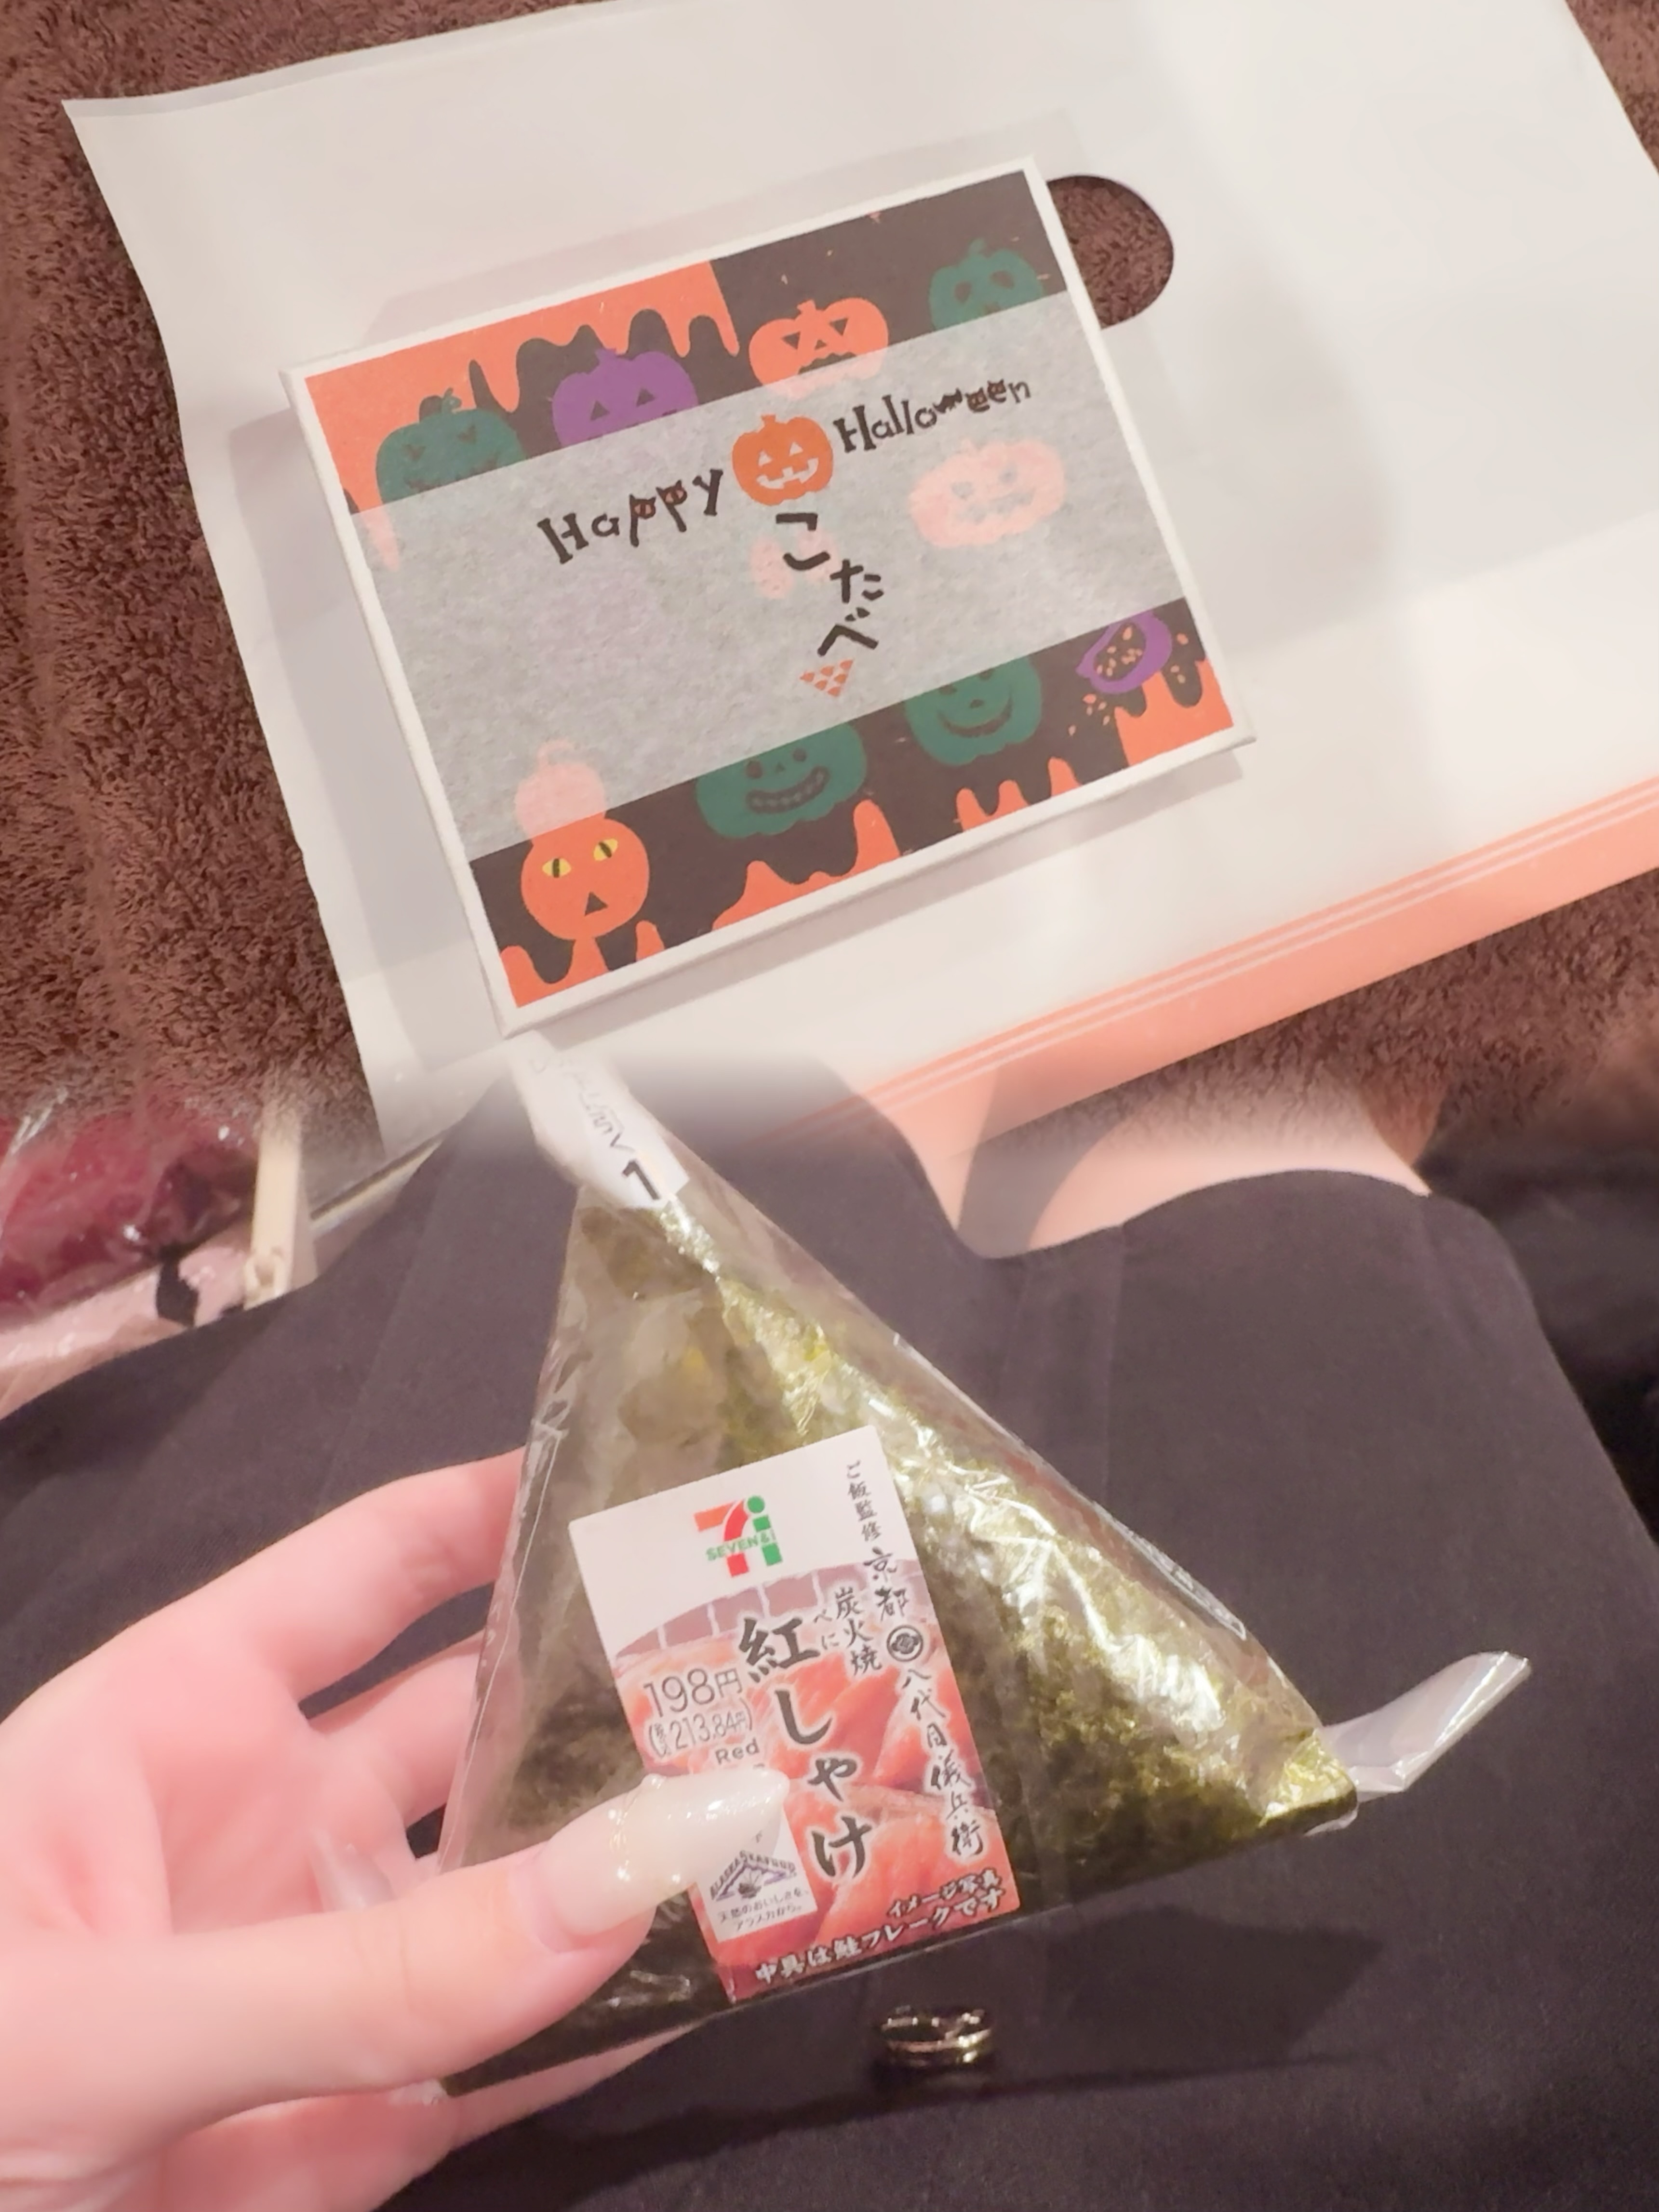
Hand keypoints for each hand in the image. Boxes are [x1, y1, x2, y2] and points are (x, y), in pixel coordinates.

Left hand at [0, 1453, 783, 2211]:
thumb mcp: (92, 2017)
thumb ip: (358, 1972)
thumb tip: (629, 1875)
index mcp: (183, 1719)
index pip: (372, 1569)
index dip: (498, 1504)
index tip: (647, 1468)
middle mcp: (275, 1826)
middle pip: (479, 1725)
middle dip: (615, 1687)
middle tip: (780, 1647)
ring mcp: (324, 1980)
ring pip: (520, 1895)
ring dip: (641, 1856)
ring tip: (795, 1801)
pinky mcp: (357, 2133)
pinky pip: (510, 2057)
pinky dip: (616, 2020)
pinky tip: (721, 1968)